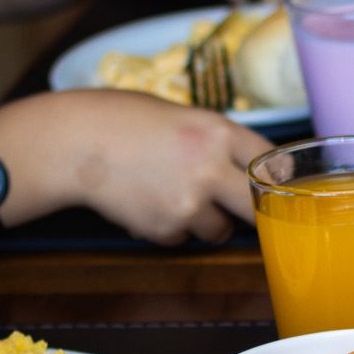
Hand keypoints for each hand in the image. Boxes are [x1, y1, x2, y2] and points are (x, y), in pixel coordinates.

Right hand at [11, 90, 269, 245]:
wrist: (74, 144)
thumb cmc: (124, 121)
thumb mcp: (180, 116)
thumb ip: (215, 141)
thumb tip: (249, 168)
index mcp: (217, 132)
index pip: (269, 162)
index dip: (275, 177)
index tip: (278, 187)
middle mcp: (210, 169)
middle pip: (257, 207)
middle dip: (253, 212)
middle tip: (247, 211)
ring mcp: (189, 204)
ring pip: (219, 229)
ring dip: (206, 220)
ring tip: (171, 193)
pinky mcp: (166, 229)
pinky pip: (183, 237)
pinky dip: (171, 227)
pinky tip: (146, 203)